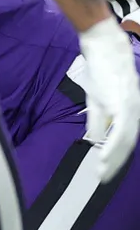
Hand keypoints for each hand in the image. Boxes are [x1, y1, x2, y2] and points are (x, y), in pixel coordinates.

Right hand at [78, 19, 139, 181]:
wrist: (104, 50)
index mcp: (130, 111)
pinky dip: (112, 145)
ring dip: (114, 159)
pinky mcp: (123, 104)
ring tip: (103, 173)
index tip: (105, 171)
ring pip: (126, 141)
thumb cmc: (101, 72)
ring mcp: (131, 108)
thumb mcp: (97, 100)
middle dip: (116, 163)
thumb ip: (97, 120)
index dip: (116, 157)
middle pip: (128, 144)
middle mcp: (135, 111)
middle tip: (104, 178)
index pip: (126, 140)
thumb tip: (95, 139)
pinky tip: (104, 157)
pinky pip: (119, 130)